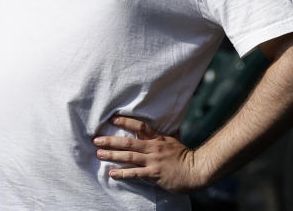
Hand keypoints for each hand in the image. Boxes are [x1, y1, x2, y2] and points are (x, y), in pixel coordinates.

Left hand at [93, 116, 207, 193]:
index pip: (139, 125)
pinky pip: (135, 173)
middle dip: (111, 140)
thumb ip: (165, 134)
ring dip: (112, 155)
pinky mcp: (154, 174)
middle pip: (129, 141)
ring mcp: (153, 161)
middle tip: (96, 139)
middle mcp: (154, 147)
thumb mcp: (174, 140)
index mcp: (158, 138)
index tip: (111, 118)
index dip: (125, 121)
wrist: (196, 171)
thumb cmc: (185, 156)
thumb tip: (164, 123)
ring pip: (129, 156)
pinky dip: (123, 173)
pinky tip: (112, 173)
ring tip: (99, 154)